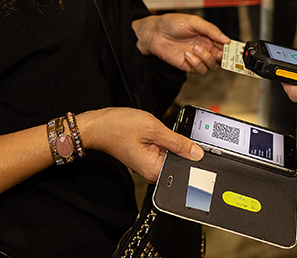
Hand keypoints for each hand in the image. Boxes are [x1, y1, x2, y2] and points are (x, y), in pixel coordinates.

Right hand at [78, 107, 203, 181]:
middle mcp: (151, 172)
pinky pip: (162, 150)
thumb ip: (178, 142)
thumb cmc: (118, 126)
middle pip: (178, 160)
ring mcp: (148, 164)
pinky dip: (163, 141)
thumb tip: (197, 153)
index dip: (193, 154)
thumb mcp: (153, 129)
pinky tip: (155, 132)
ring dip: (170, 142)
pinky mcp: (145, 157)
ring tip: (158, 131)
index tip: (199, 144)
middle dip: (180, 146)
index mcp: (154, 170)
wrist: (97, 125)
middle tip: (171, 132)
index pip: (185, 167)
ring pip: (171, 154)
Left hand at [133, 13, 228, 72]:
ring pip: (212, 65)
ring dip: (206, 58)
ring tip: (195, 48)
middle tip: (219, 53)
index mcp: (208, 36)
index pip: (224, 44)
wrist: (155, 33)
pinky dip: (196, 63)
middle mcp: (205, 47)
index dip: (230, 47)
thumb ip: (211, 30)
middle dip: (222, 57)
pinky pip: (200, 69)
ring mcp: (197, 57)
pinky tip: (188, 54)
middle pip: (221, 58)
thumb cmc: (172, 23)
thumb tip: (226, 39)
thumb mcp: (194, 22)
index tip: (233, 48)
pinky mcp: (189, 65)